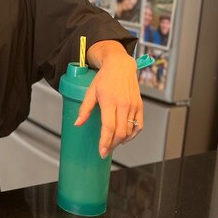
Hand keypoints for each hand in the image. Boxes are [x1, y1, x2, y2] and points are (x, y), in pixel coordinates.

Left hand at [76, 43, 142, 158]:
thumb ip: (85, 109)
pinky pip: (139, 126)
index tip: (101, 151)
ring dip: (121, 141)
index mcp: (110, 101)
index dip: (105, 142)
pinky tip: (125, 138)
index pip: (109, 127)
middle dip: (112, 145)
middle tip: (105, 151)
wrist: (120, 66)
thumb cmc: (105, 78)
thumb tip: (77, 123)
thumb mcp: (90, 91)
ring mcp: (133, 106)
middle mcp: (123, 105)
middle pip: (121, 132)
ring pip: (130, 131)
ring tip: (112, 144)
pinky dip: (133, 135)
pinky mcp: (139, 106)